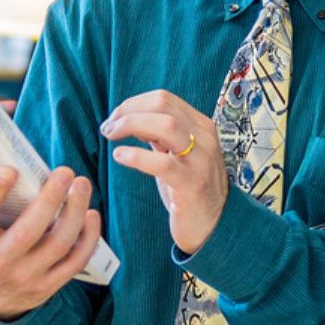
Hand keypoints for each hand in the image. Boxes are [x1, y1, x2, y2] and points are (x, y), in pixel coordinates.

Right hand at [0, 162, 101, 319]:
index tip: (9, 168)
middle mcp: (0, 264)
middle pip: (30, 231)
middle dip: (51, 199)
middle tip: (65, 170)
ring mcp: (28, 277)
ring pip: (58, 244)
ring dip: (75, 213)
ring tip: (82, 184)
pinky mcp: (50, 286)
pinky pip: (75, 262)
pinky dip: (88, 238)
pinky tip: (92, 213)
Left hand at [101, 89, 226, 253]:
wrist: (215, 225)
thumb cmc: (190, 188)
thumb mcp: (178, 154)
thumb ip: (159, 134)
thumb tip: (130, 117)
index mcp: (201, 126)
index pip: (164, 99)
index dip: (134, 103)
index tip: (115, 117)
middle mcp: (204, 138)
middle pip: (163, 106)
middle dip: (129, 111)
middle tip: (109, 127)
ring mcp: (200, 160)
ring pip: (165, 126)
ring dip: (131, 125)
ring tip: (112, 136)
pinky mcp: (192, 184)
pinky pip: (162, 162)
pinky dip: (136, 155)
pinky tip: (120, 156)